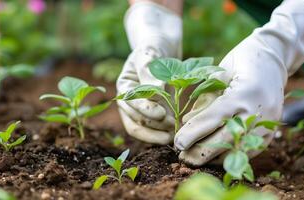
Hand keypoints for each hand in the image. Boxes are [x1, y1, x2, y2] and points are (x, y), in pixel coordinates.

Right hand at [117, 1, 181, 144]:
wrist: (162, 43)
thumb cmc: (154, 45)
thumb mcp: (150, 54)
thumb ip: (149, 71)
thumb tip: (156, 91)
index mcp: (124, 88)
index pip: (130, 106)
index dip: (145, 112)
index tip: (162, 114)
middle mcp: (130, 101)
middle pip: (136, 122)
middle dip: (154, 128)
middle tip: (173, 130)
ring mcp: (143, 108)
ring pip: (146, 129)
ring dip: (159, 134)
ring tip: (176, 135)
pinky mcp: (157, 112)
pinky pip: (158, 127)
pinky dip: (166, 131)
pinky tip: (179, 132)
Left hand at [174, 0, 303, 165]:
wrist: (274, 59)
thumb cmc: (242, 61)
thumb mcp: (219, 73)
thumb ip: (205, 98)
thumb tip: (185, 123)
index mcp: (244, 92)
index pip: (213, 119)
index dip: (193, 133)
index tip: (177, 143)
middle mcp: (259, 111)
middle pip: (225, 140)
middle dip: (201, 153)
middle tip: (182, 157)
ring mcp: (267, 124)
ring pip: (236, 150)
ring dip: (214, 158)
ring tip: (194, 158)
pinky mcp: (270, 133)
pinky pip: (248, 152)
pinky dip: (229, 156)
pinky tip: (213, 157)